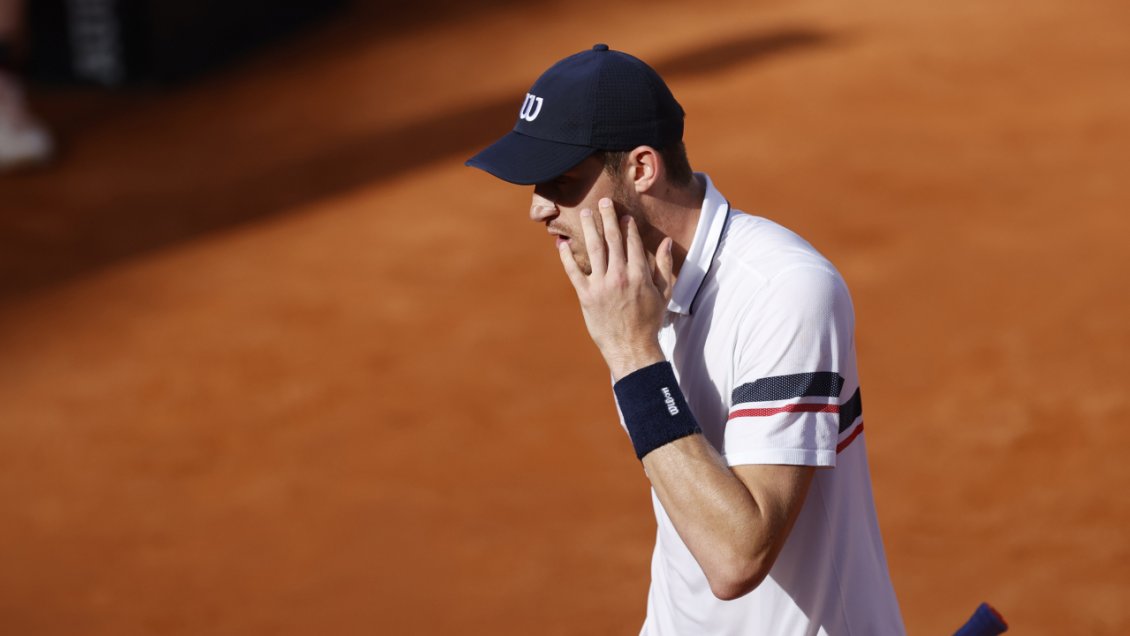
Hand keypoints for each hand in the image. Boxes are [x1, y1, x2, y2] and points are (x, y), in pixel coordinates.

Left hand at [558, 197, 675, 379]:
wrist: (632, 348)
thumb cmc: (650, 322)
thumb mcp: (664, 294)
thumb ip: (664, 266)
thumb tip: (667, 242)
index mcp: (639, 274)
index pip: (631, 242)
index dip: (627, 226)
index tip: (623, 215)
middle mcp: (619, 276)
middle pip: (612, 239)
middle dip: (607, 218)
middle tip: (602, 202)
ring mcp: (601, 285)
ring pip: (593, 249)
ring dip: (588, 228)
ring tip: (584, 214)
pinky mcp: (586, 296)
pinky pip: (574, 272)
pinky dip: (567, 257)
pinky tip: (562, 244)